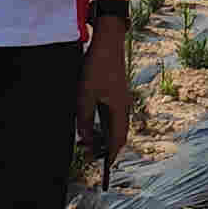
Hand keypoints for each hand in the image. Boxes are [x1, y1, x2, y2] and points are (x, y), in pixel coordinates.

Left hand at [78, 23, 132, 167]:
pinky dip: (104, 123)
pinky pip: (112, 114)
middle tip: (91, 154)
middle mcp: (123, 106)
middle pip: (118, 134)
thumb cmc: (96, 68)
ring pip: (115, 124)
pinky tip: (92, 122)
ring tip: (88, 141)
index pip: (117, 140)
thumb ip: (84, 120)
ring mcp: (121, 98)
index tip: (104, 166)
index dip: (110, 155)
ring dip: (104, 135)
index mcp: (119, 110)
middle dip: (106, 147)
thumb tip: (84, 139)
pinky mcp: (116, 92)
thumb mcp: (84, 96)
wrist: (108, 42)